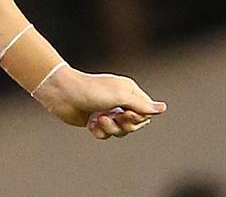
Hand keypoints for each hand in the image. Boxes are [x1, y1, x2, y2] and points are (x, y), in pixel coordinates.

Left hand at [31, 66, 165, 139]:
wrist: (62, 93)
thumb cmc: (91, 90)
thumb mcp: (119, 96)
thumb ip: (142, 105)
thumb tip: (163, 108)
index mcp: (129, 92)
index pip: (146, 112)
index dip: (138, 118)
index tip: (127, 114)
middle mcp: (120, 101)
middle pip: (134, 124)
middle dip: (124, 125)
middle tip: (113, 118)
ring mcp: (107, 111)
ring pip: (120, 131)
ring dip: (110, 128)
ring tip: (99, 119)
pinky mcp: (95, 120)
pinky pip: (105, 134)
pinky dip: (99, 131)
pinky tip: (90, 123)